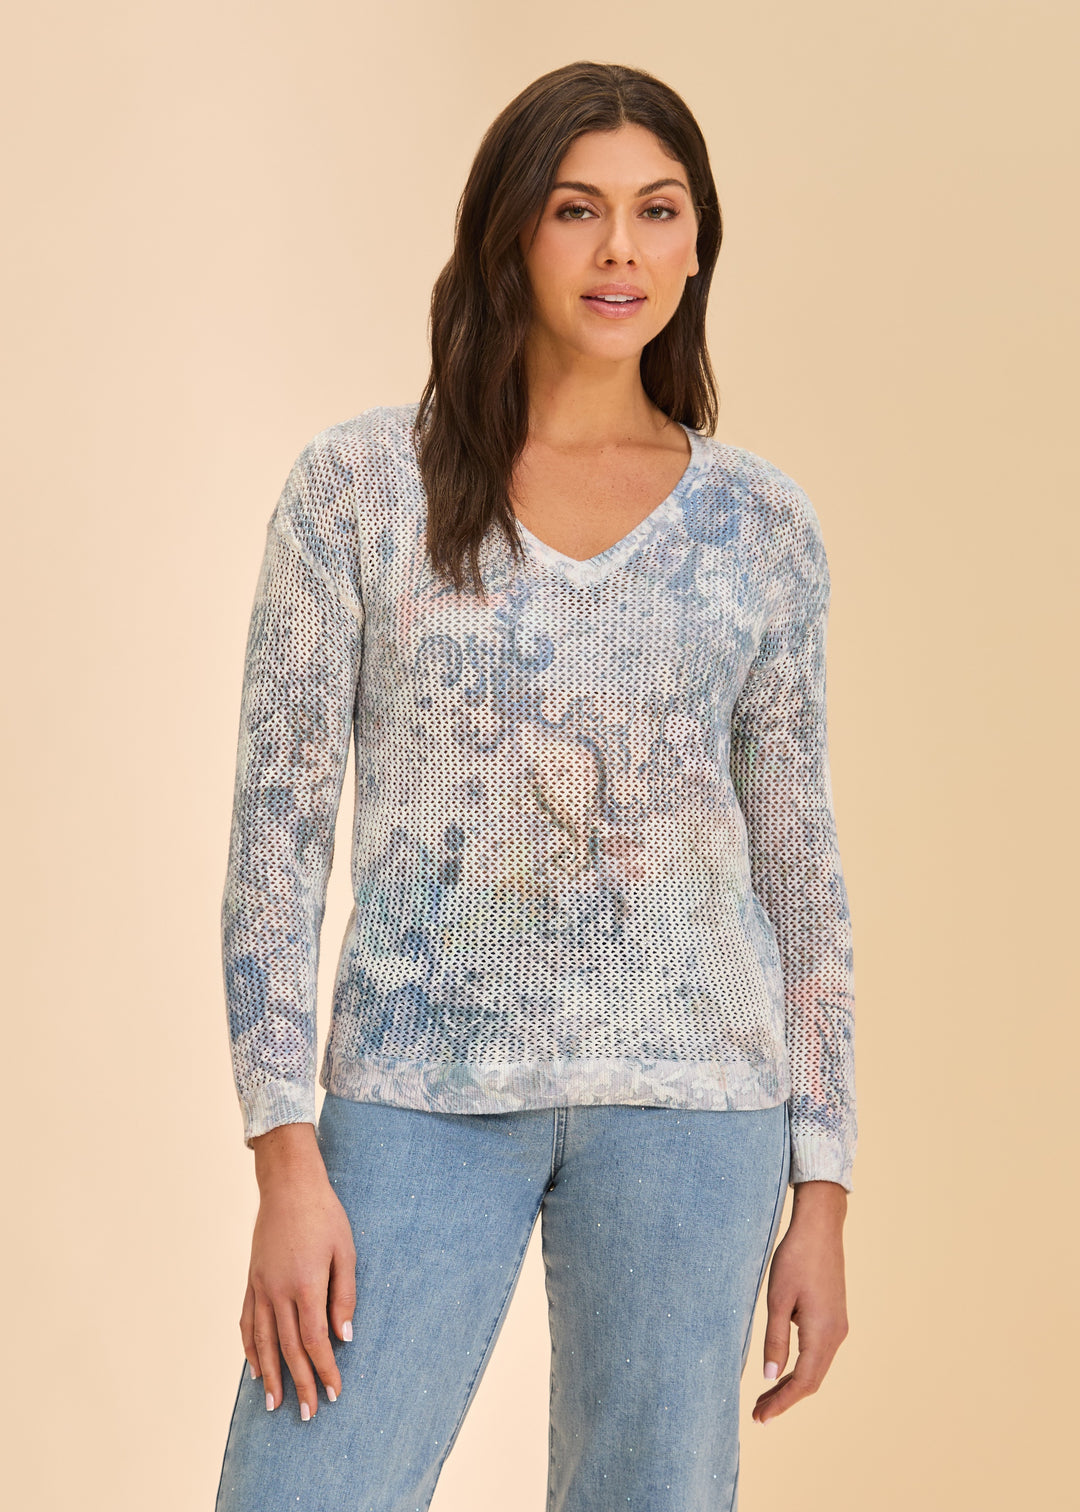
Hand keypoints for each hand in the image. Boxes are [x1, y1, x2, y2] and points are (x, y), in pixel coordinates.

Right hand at [241, 1122, 356, 1420]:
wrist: (288, 1185)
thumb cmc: (324, 1215)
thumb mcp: (345, 1251)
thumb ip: (344, 1296)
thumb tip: (344, 1338)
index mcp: (306, 1285)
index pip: (314, 1341)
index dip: (324, 1370)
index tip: (333, 1394)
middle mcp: (278, 1291)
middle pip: (288, 1349)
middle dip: (300, 1383)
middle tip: (307, 1414)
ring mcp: (260, 1287)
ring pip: (263, 1342)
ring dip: (270, 1375)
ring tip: (275, 1404)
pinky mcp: (251, 1280)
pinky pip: (247, 1322)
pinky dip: (250, 1348)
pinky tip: (255, 1367)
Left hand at [752, 1179, 848, 1422]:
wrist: (820, 1227)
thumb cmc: (795, 1259)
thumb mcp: (777, 1299)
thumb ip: (775, 1339)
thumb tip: (770, 1377)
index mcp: (822, 1333)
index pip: (803, 1383)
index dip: (782, 1404)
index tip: (760, 1419)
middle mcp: (836, 1334)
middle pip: (812, 1380)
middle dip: (786, 1399)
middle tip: (758, 1412)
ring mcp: (838, 1326)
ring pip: (817, 1368)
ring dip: (793, 1384)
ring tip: (766, 1396)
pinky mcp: (835, 1316)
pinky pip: (819, 1352)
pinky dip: (801, 1367)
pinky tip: (783, 1367)